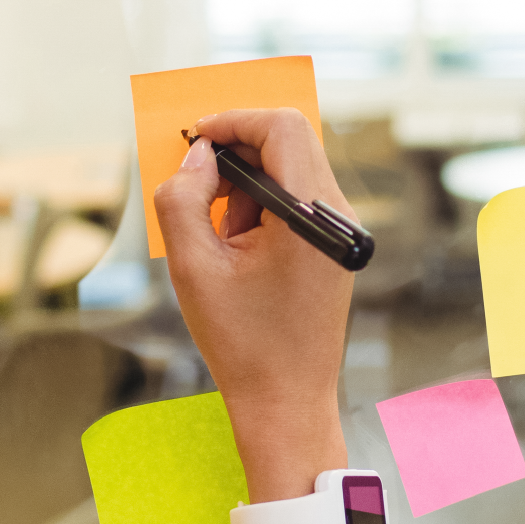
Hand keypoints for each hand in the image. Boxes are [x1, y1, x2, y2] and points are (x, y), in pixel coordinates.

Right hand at [150, 108, 356, 490]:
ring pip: (289, 171)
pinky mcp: (334, 244)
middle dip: (236, 157)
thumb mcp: (194, 268)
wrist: (286, 402)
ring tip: (222, 244)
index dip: (234, 121)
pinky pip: (296, 201)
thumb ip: (182, 199)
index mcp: (312, 216)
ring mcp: (341, 229)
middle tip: (197, 192)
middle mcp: (338, 214)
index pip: (283, 128)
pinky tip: (240, 254)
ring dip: (245, 189)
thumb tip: (196, 157)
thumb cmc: (242, 343)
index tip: (195, 139)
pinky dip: (260, 210)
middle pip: (289, 143)